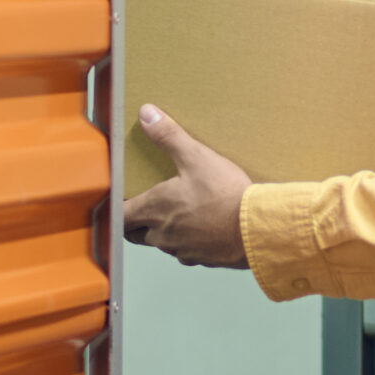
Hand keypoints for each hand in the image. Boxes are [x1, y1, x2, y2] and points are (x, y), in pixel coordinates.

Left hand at [124, 106, 252, 268]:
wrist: (255, 228)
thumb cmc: (224, 195)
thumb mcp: (196, 157)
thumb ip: (169, 136)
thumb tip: (146, 114)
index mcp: (154, 209)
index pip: (121, 216)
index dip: (120, 208)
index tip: (123, 201)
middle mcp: (161, 234)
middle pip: (136, 234)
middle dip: (138, 223)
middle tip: (147, 208)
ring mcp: (181, 250)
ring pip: (162, 244)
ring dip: (165, 232)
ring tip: (180, 215)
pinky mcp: (202, 259)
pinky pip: (187, 252)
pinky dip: (190, 242)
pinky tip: (205, 228)